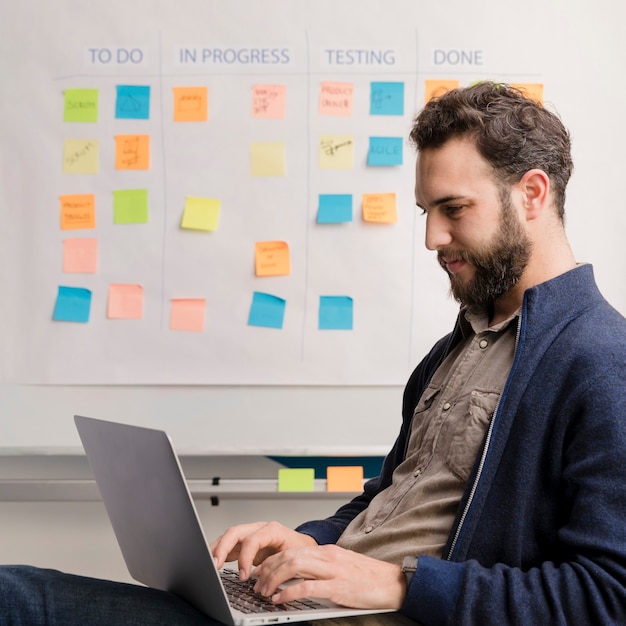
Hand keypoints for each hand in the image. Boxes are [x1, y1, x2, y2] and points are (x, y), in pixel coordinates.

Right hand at [210, 521, 317, 580]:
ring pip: (228, 536)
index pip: (252, 539)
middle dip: (222, 548)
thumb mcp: (293, 557)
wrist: (303, 546)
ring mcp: (250, 534)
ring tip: (209, 565)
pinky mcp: (245, 542)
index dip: (245, 558)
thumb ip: (277, 566)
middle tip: (215, 566)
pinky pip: (229, 545)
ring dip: (217, 550)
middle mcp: (258, 529)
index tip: (243, 576)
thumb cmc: (300, 550)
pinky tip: (214, 562)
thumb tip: (262, 579)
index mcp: (272, 530)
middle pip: (235, 532)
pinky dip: (220, 553)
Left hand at [252, 544, 405, 609]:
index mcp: (327, 552)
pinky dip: (289, 593)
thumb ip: (323, 569)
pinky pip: (307, 587)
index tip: (261, 571)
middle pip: (288, 555)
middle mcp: (327, 556)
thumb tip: (300, 579)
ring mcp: (332, 570)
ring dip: (273, 579)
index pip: (291, 550)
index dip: (272, 560)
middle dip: (268, 569)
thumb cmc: (369, 578)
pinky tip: (280, 599)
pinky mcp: (337, 587)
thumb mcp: (342, 567)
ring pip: (293, 566)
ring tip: (264, 592)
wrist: (393, 582)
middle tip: (257, 584)